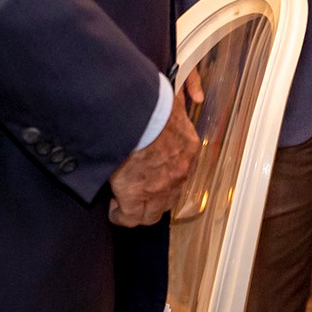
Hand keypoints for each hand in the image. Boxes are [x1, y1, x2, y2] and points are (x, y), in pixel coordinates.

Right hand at [108, 98, 199, 225]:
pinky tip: (114, 209)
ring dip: (140, 209)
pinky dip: (120, 215)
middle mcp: (179, 171)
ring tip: (126, 202)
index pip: (182, 169)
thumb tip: (197, 95)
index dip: (166, 175)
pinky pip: (129, 217)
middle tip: (140, 192)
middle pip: (170, 197)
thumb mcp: (175, 97)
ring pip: (152, 213)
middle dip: (156, 197)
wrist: (132, 113)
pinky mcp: (135, 196)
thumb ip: (187, 94)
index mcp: (188, 147)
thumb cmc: (151, 101)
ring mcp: (159, 188)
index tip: (153, 172)